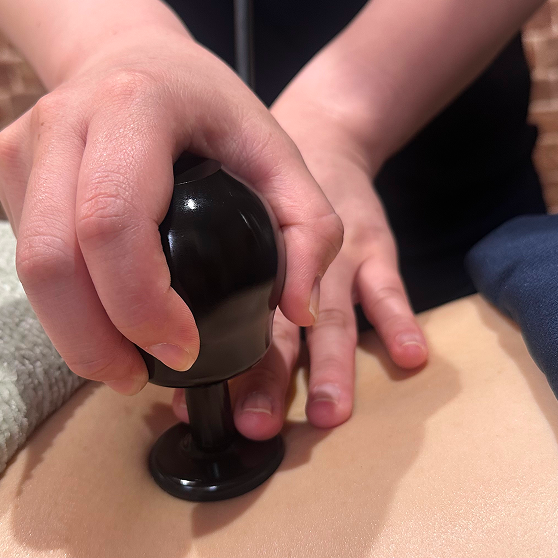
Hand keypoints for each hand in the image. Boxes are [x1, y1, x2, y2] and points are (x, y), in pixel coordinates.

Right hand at [0, 30, 343, 395]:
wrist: (126, 49)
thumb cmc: (207, 106)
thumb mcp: (276, 148)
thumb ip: (311, 227)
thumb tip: (300, 315)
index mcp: (134, 105)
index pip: (112, 223)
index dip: (139, 303)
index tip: (180, 349)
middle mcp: (64, 120)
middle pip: (50, 259)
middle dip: (91, 340)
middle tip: (138, 378)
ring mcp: (24, 144)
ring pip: (27, 268)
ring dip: (70, 333)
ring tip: (121, 363)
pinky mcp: (6, 168)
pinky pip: (25, 257)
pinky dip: (61, 303)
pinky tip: (99, 314)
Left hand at [172, 104, 427, 436]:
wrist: (320, 134)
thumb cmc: (260, 189)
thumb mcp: (225, 215)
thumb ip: (199, 269)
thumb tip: (146, 344)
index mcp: (245, 261)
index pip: (225, 313)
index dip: (211, 360)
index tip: (192, 405)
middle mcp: (287, 263)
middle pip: (276, 326)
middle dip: (265, 378)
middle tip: (251, 423)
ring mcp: (335, 256)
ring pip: (333, 316)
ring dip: (330, 366)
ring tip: (327, 411)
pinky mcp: (374, 246)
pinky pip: (390, 284)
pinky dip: (399, 319)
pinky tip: (411, 353)